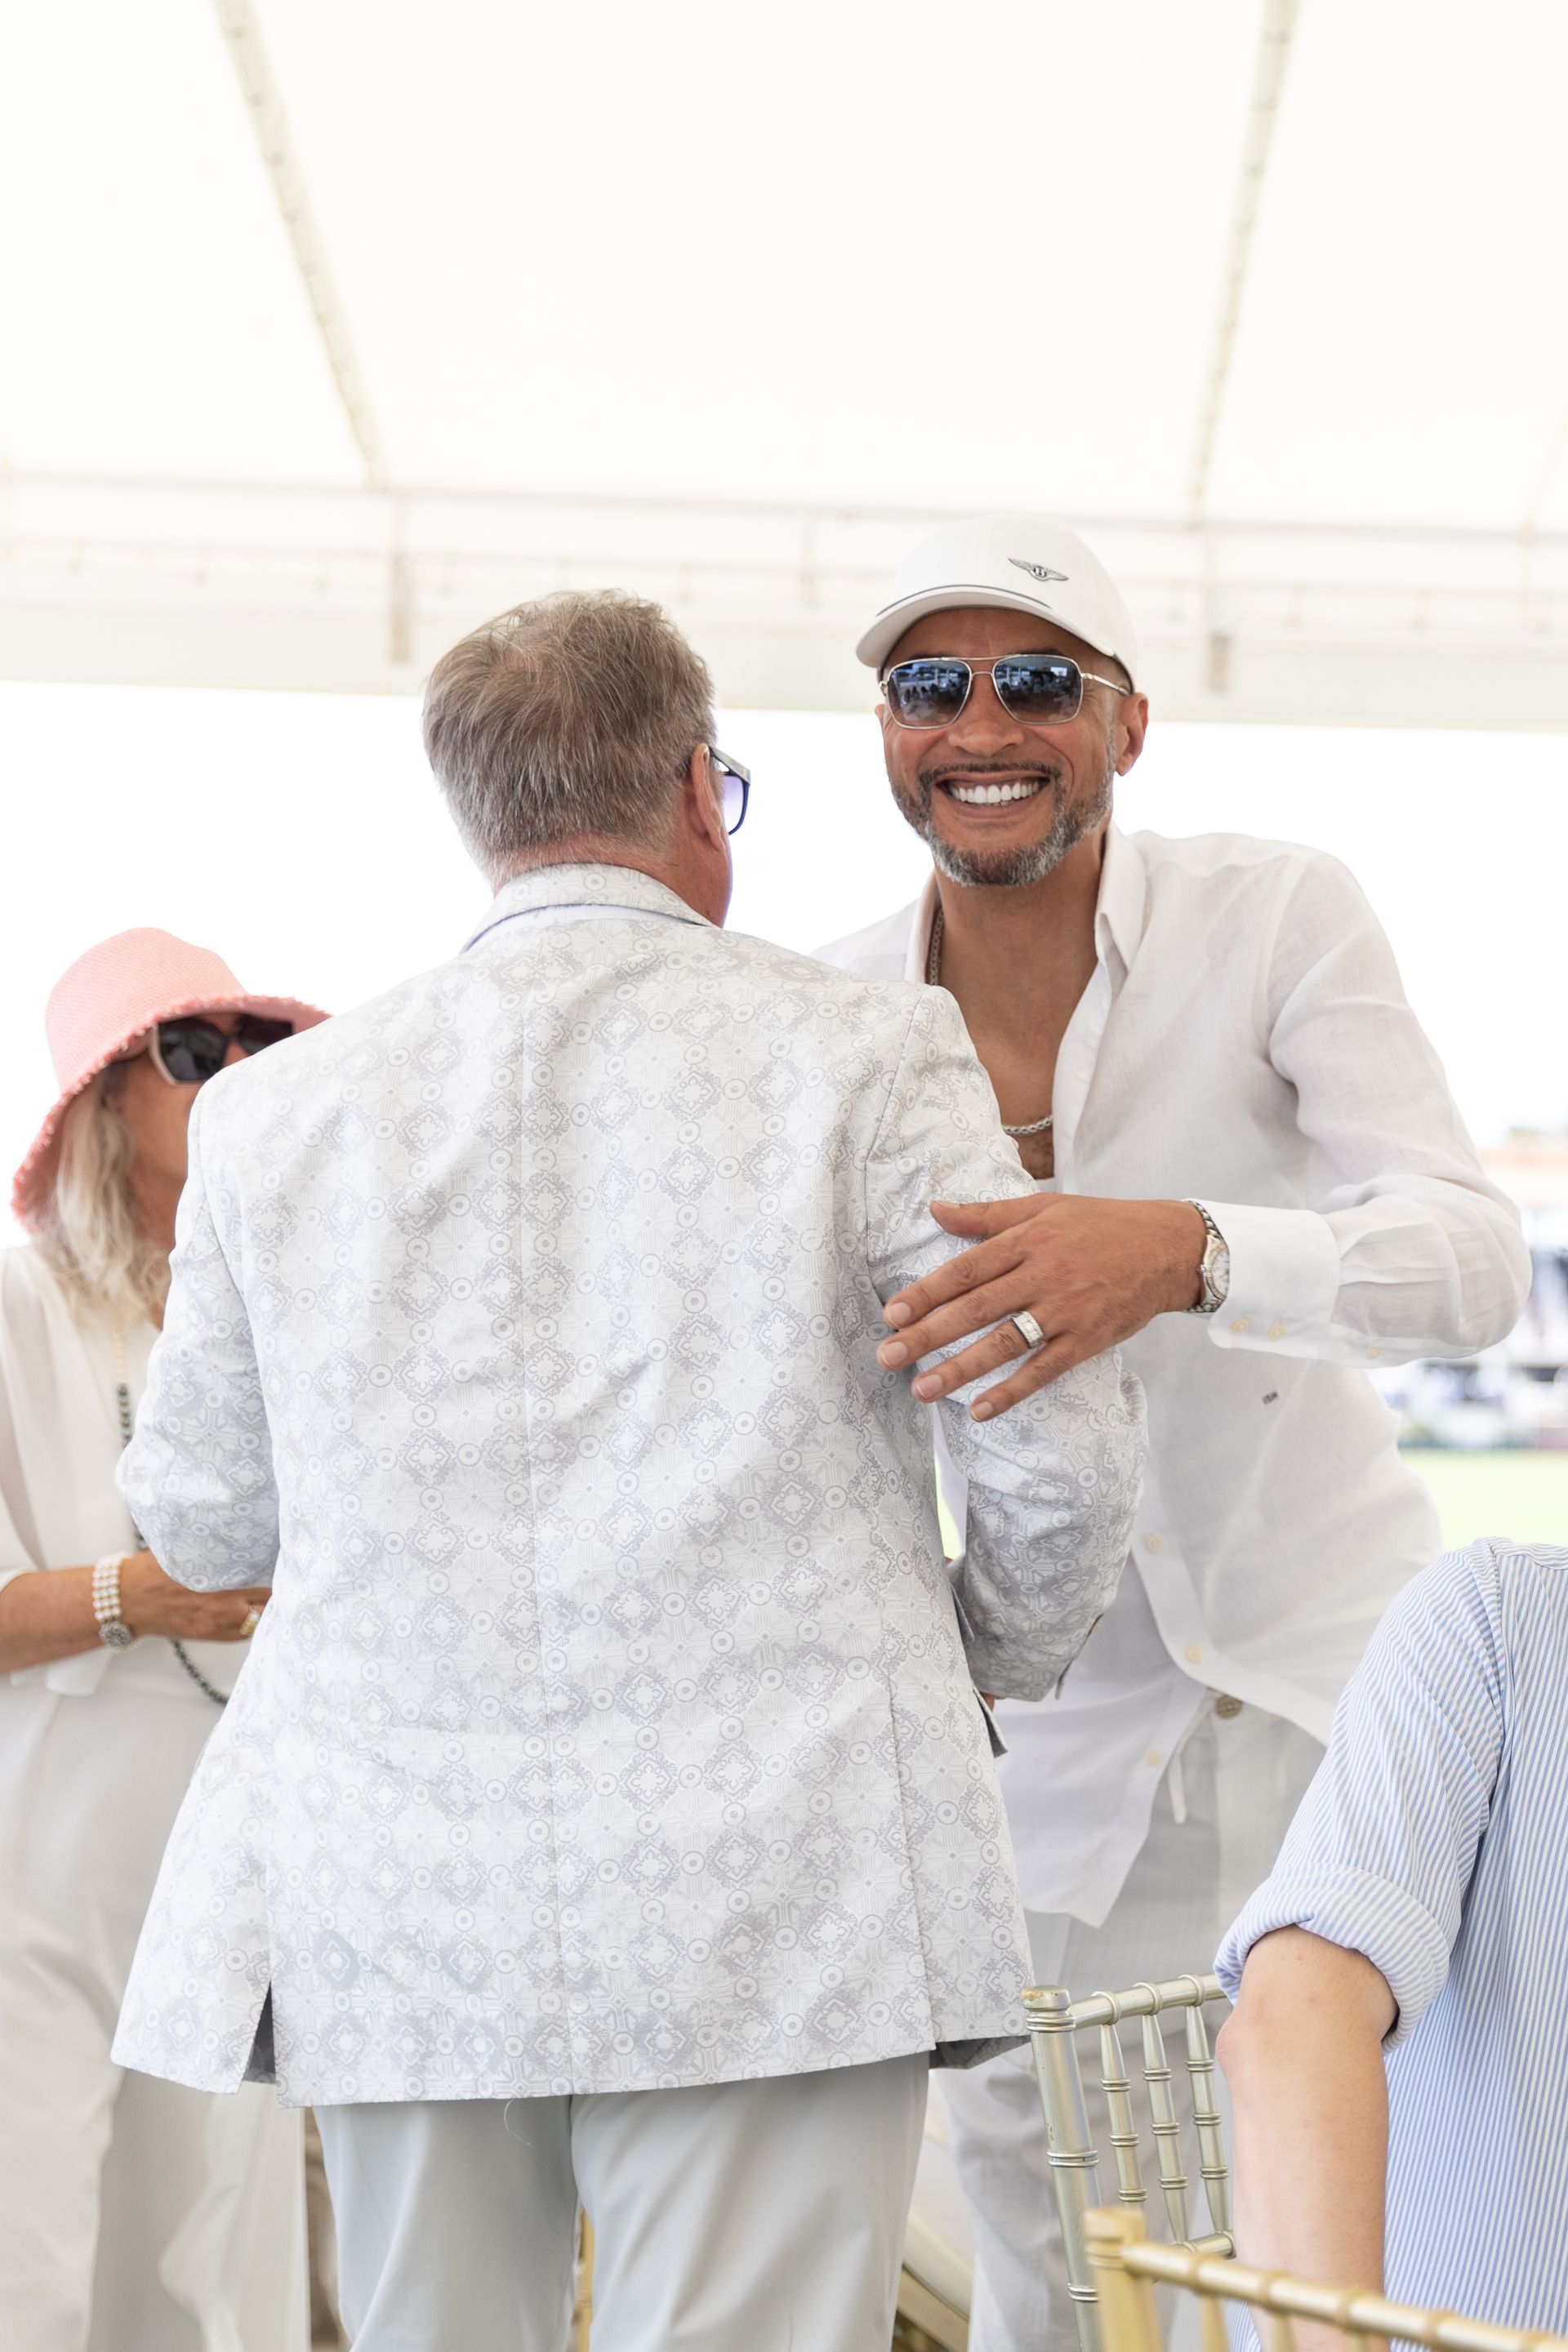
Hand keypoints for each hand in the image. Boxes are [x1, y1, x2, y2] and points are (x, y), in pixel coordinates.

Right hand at [119, 1551, 271, 1642]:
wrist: (127, 1600)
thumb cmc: (153, 1570)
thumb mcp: (186, 1553)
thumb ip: (214, 1550)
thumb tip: (238, 1537)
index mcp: (216, 1578)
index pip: (261, 1579)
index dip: (276, 1571)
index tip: (283, 1562)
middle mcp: (219, 1604)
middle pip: (265, 1601)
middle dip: (275, 1591)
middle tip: (285, 1579)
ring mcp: (215, 1623)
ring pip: (257, 1621)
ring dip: (266, 1610)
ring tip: (272, 1597)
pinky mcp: (207, 1634)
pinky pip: (241, 1634)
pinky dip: (251, 1624)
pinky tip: (254, 1613)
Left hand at [878, 1194, 1205, 1418]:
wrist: (1166, 1248)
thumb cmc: (1099, 1224)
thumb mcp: (1042, 1207)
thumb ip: (986, 1215)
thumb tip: (935, 1208)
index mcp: (1027, 1240)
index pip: (966, 1269)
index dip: (927, 1293)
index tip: (893, 1314)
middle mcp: (1043, 1274)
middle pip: (976, 1308)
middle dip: (928, 1334)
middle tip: (888, 1357)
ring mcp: (1066, 1310)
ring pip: (1005, 1342)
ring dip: (961, 1368)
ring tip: (921, 1390)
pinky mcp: (1087, 1339)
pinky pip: (1045, 1370)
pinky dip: (1013, 1391)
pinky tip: (980, 1410)